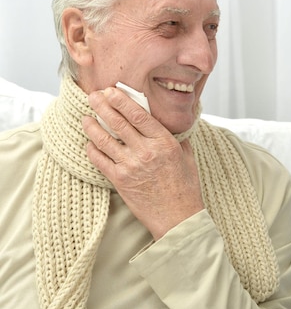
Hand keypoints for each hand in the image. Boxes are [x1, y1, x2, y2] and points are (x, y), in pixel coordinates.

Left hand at [82, 86, 204, 239]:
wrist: (178, 217)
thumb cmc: (185, 188)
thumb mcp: (186, 156)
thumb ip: (175, 138)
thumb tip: (166, 124)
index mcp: (164, 142)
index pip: (138, 115)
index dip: (122, 100)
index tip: (112, 91)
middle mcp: (146, 152)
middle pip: (118, 123)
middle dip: (103, 106)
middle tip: (93, 96)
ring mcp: (130, 166)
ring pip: (104, 140)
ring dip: (92, 126)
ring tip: (86, 117)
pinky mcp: (120, 180)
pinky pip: (100, 160)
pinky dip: (92, 149)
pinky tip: (90, 142)